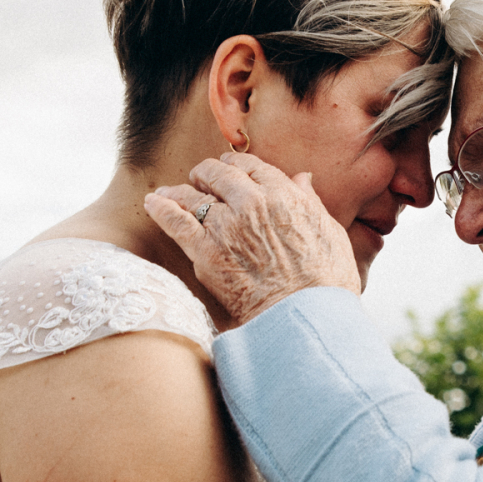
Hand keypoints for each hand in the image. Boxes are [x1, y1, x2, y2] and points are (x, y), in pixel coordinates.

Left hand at [144, 153, 360, 323]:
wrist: (305, 317)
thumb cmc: (326, 282)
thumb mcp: (330, 233)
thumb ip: (311, 202)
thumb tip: (302, 179)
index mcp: (283, 196)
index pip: (252, 166)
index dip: (237, 164)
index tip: (230, 167)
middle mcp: (251, 203)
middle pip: (219, 174)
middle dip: (207, 173)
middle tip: (200, 178)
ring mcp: (226, 226)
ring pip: (193, 196)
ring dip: (179, 190)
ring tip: (168, 192)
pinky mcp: (205, 252)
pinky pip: (175, 222)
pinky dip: (161, 209)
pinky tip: (152, 202)